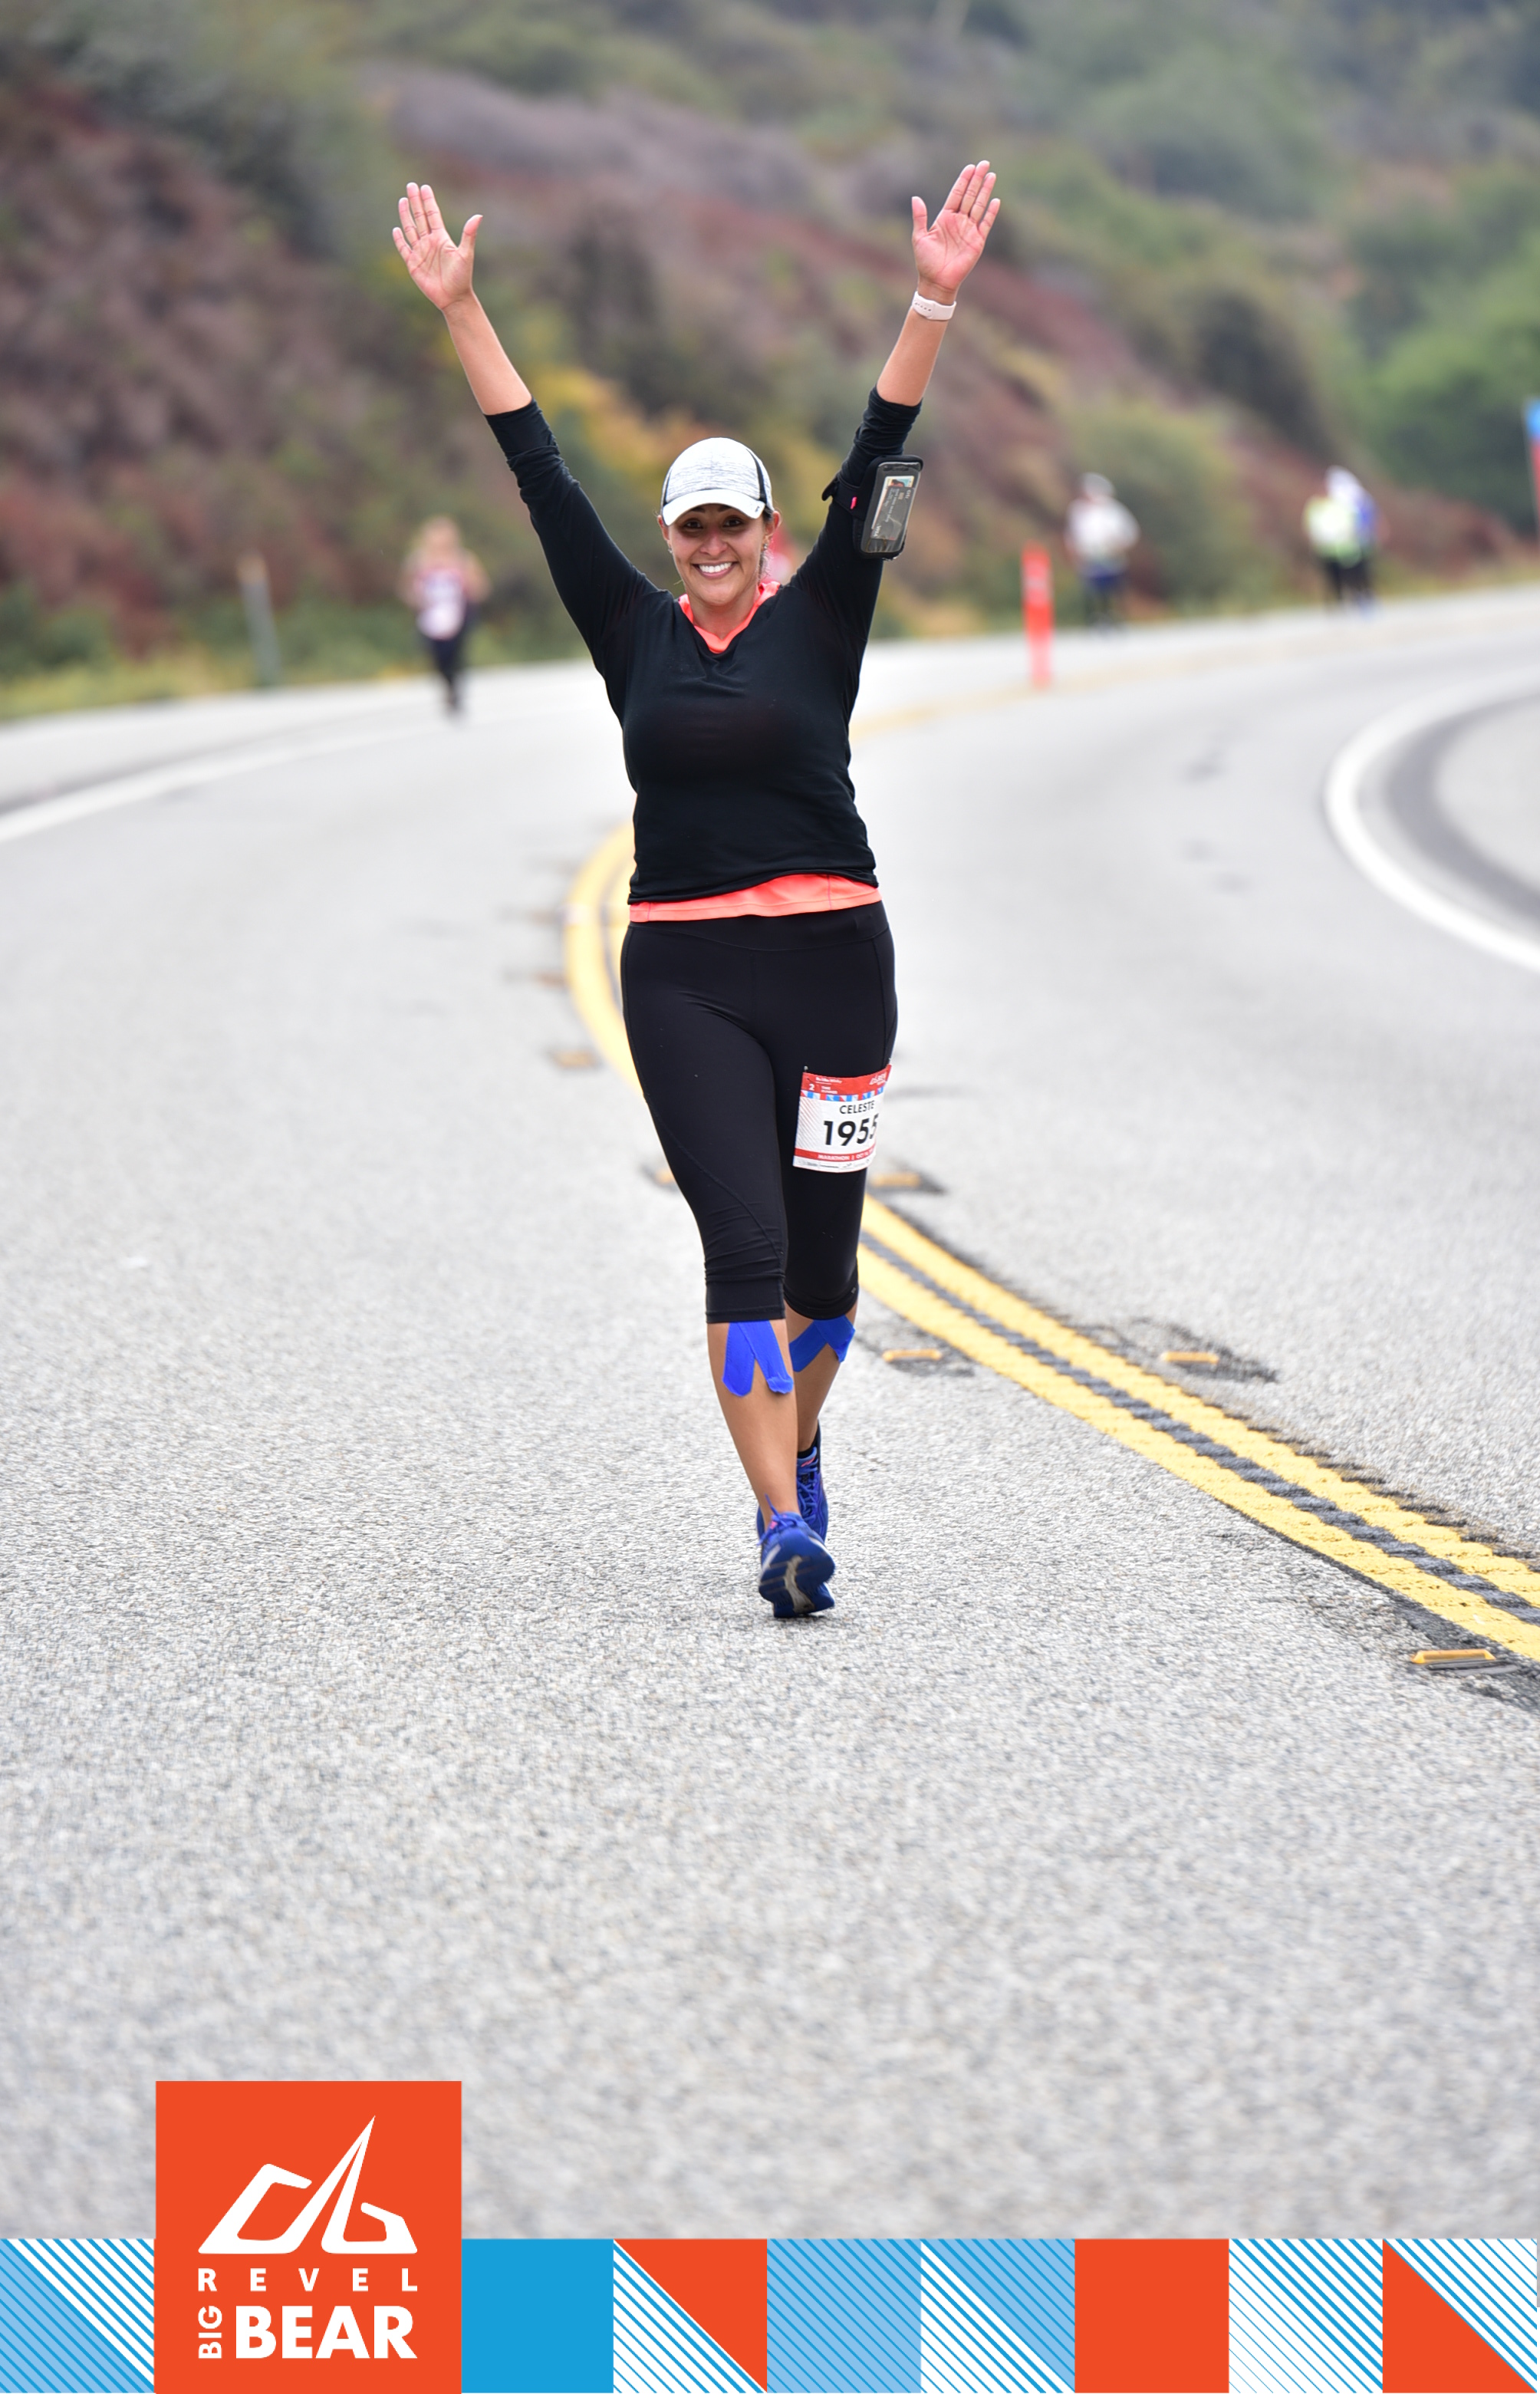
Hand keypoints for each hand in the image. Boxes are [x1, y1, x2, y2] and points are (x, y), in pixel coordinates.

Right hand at [392, 182, 481, 312]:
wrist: (453, 298)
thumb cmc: (462, 278)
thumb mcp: (465, 254)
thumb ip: (468, 235)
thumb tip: (478, 216)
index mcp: (441, 238)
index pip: (433, 215)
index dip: (428, 201)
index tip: (424, 187)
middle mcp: (430, 243)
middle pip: (420, 218)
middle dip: (415, 202)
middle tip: (411, 185)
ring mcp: (421, 252)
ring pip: (411, 229)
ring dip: (406, 215)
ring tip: (402, 200)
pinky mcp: (413, 264)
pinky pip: (404, 249)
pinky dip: (399, 239)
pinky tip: (396, 229)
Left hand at [911, 161, 998, 300]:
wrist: (936, 282)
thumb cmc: (925, 262)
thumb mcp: (919, 237)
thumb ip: (920, 217)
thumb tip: (915, 198)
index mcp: (945, 217)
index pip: (957, 194)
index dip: (963, 180)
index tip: (970, 167)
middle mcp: (959, 221)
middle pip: (970, 196)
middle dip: (977, 180)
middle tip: (984, 163)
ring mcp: (969, 230)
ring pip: (979, 206)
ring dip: (985, 191)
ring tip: (991, 175)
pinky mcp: (977, 242)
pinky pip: (986, 224)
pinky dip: (991, 213)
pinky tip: (995, 200)